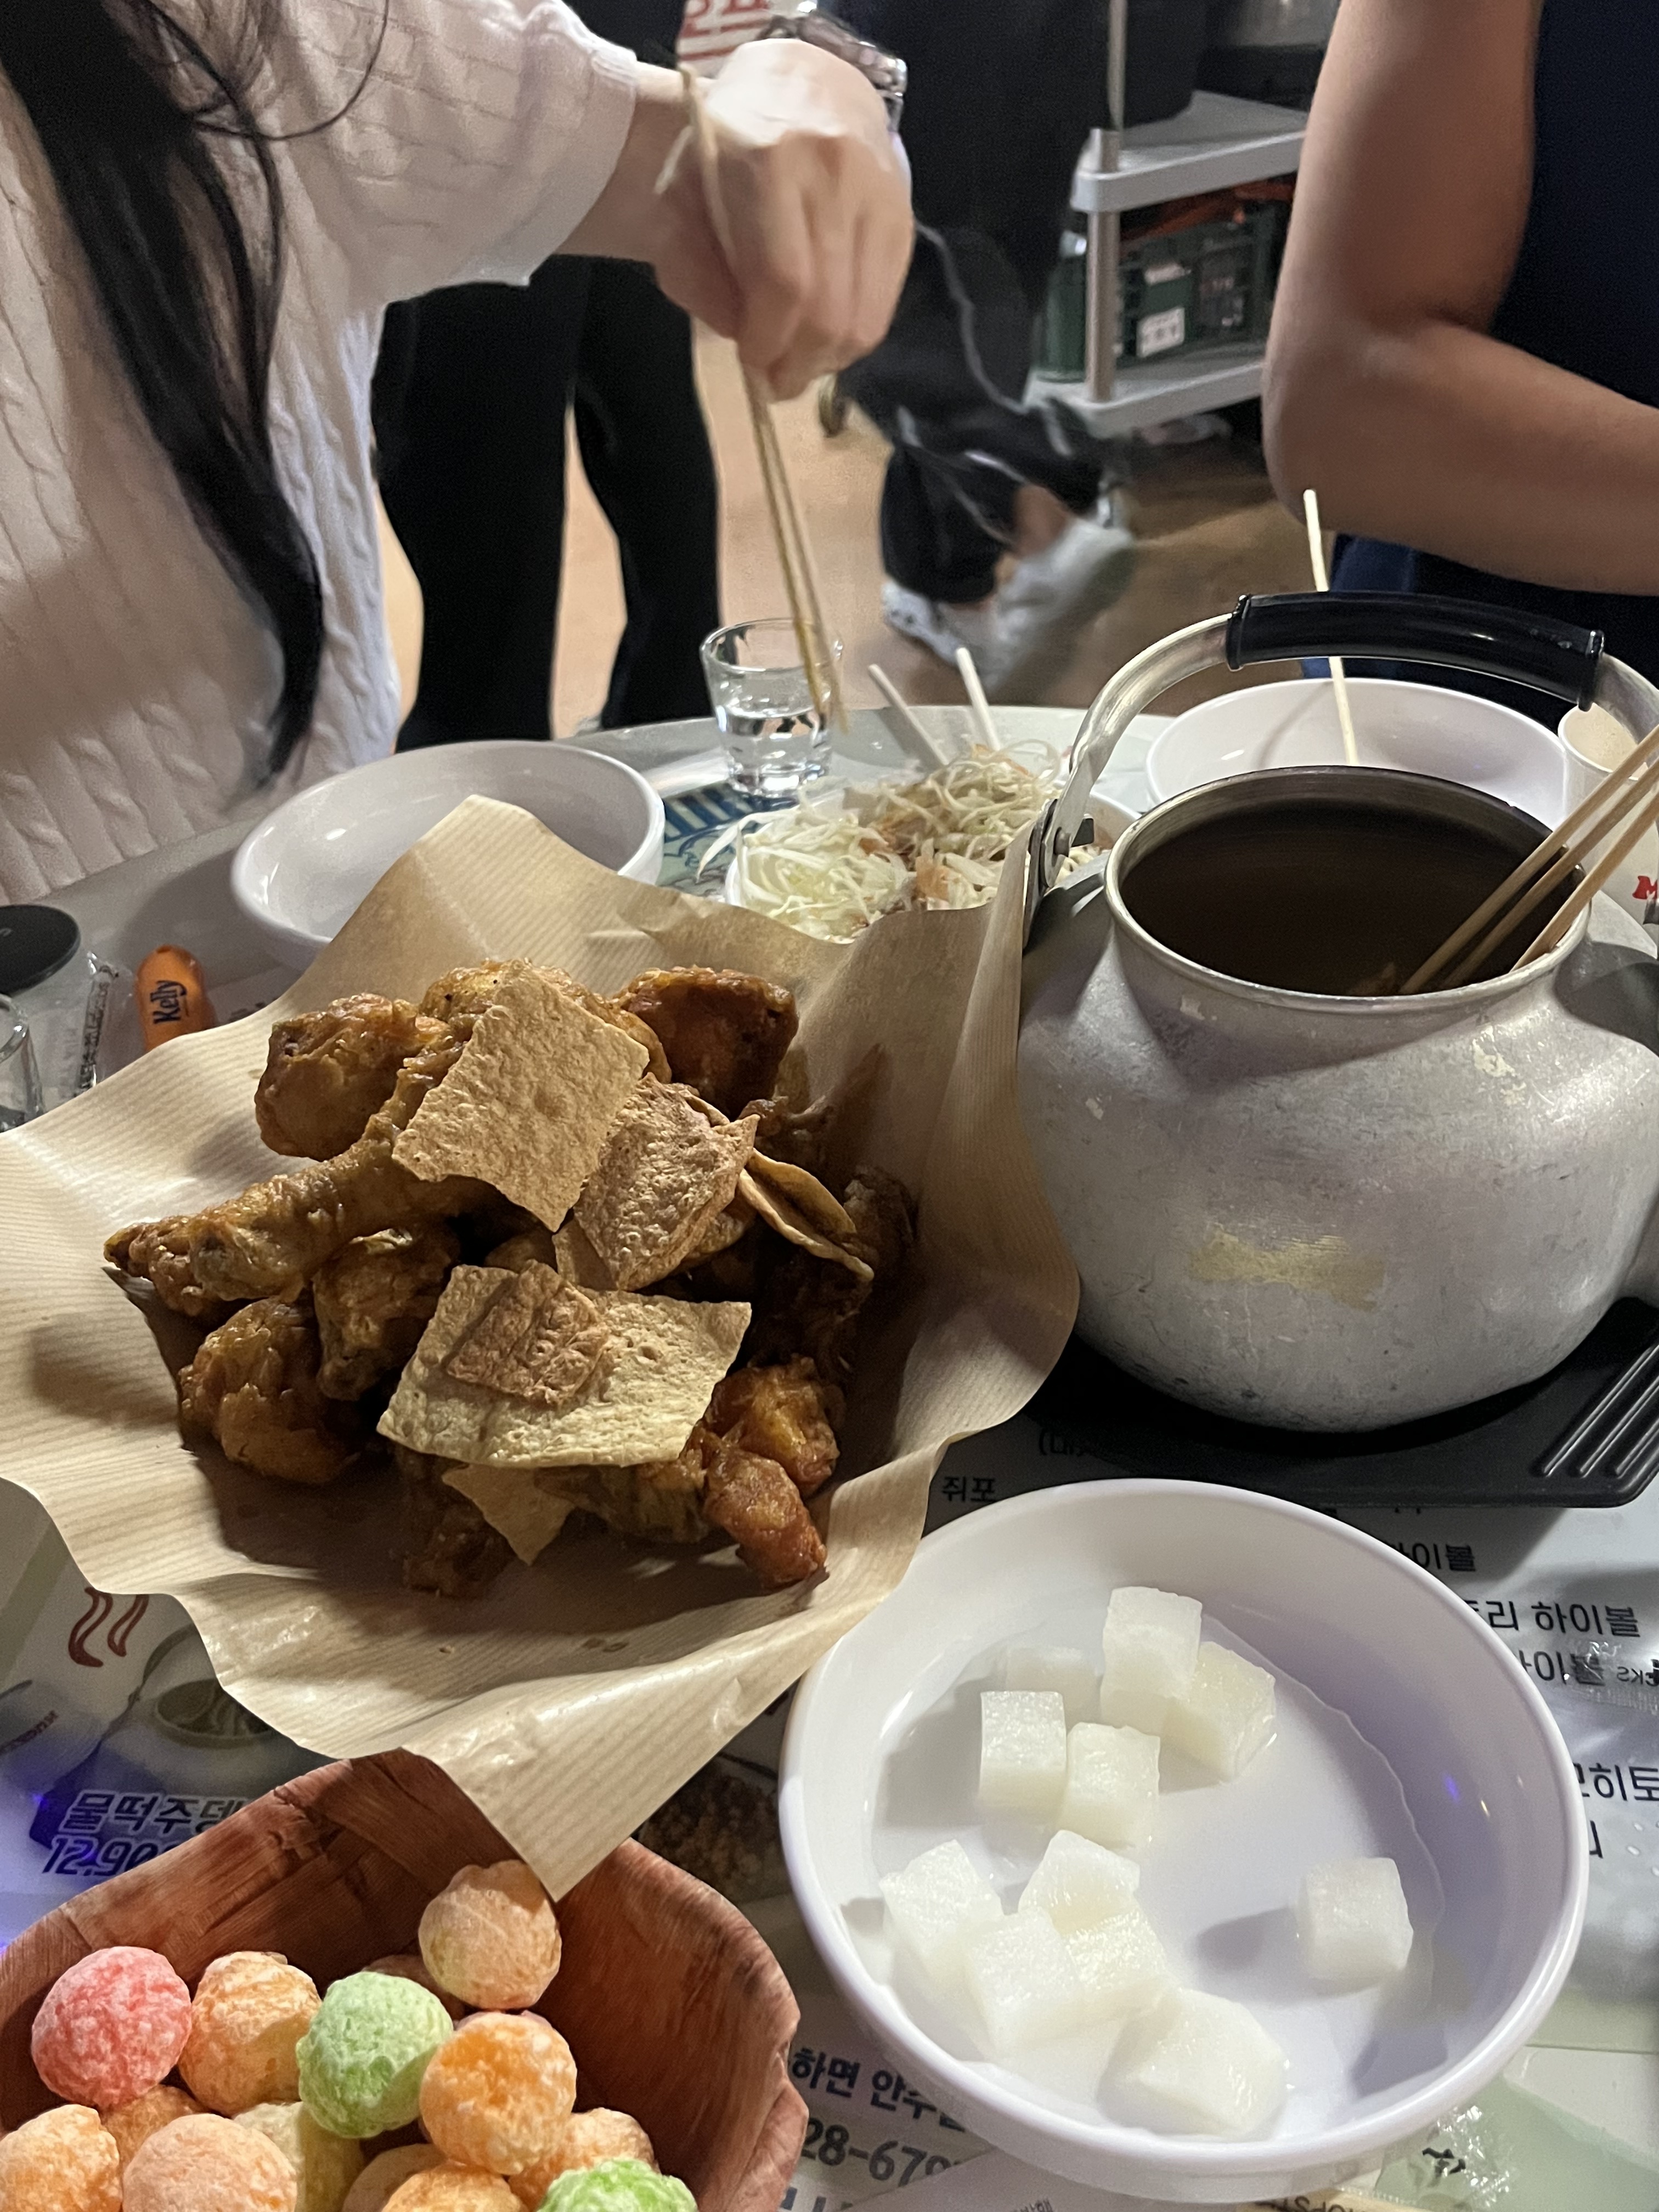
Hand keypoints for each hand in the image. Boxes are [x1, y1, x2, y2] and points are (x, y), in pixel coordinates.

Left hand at [654, 40, 912, 398]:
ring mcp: (878, 195)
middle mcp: (835, 174)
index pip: (784, 282)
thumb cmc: (727, 150)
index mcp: (770, 161)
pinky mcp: (903, 217)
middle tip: (775, 381)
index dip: (769, 340)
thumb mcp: (680, 197)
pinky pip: (884, 305)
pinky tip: (825, 335)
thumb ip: (691, 269)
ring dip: (827, 359)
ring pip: (863, 318)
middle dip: (798, 363)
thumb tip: (738, 337)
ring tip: (798, 361)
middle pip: (829, 310)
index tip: (751, 363)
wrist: (800, 87)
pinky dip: (853, 337)